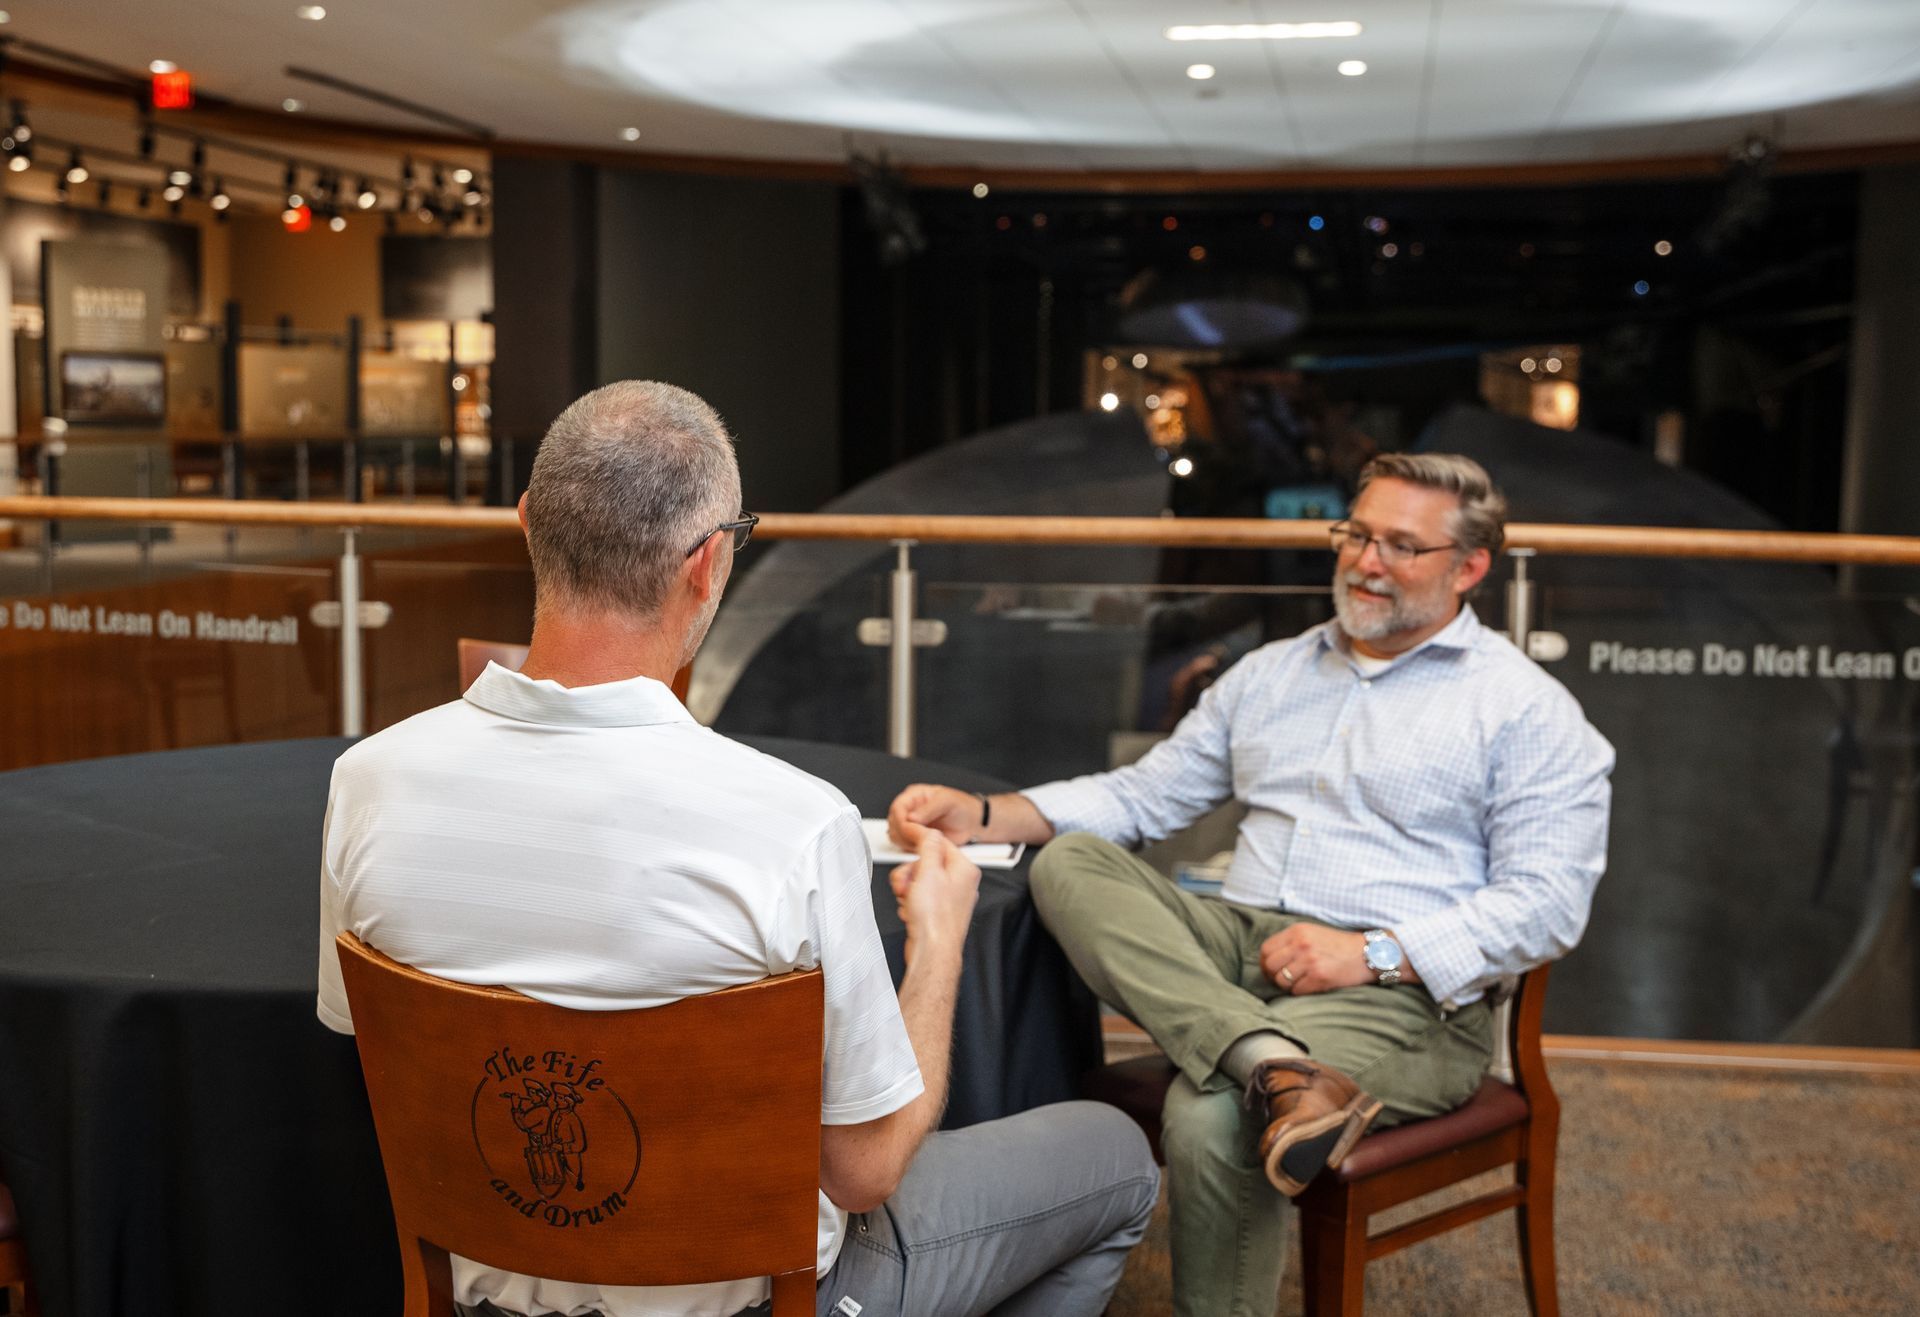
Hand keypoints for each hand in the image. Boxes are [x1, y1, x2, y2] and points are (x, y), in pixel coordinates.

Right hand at [887, 783, 981, 847]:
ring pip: (896, 835)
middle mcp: (910, 809)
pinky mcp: (915, 838)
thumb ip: (929, 809)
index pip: (898, 807)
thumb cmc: (962, 807)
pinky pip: (904, 845)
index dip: (900, 821)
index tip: (909, 830)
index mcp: (915, 795)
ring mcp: (911, 825)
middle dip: (904, 833)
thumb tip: (911, 817)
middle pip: (893, 823)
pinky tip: (922, 848)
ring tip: (923, 843)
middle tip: (919, 839)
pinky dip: (910, 848)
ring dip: (906, 842)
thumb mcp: (947, 802)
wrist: (973, 823)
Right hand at [890, 832, 979, 968]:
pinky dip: (910, 904)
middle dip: (910, 874)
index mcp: (964, 869)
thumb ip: (929, 846)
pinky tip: (911, 913)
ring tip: (909, 902)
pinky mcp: (938, 913)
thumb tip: (929, 832)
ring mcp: (950, 900)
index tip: (906, 831)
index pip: (939, 842)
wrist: (932, 952)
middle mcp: (961, 883)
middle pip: (926, 863)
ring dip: (908, 890)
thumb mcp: (929, 871)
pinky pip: (919, 898)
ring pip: (919, 881)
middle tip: (905, 885)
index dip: (919, 837)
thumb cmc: (935, 918)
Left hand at [1259, 925, 1373, 995]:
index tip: (1271, 969)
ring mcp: (1310, 961)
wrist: (1368, 953)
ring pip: (1282, 981)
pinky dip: (1301, 992)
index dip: (1265, 963)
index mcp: (1297, 931)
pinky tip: (1312, 986)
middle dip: (1273, 976)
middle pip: (1270, 966)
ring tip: (1300, 982)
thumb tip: (1267, 960)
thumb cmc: (1338, 945)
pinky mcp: (1319, 977)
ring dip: (1288, 986)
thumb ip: (1290, 942)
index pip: (1266, 949)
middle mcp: (1301, 944)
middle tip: (1283, 980)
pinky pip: (1297, 991)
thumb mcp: (1312, 933)